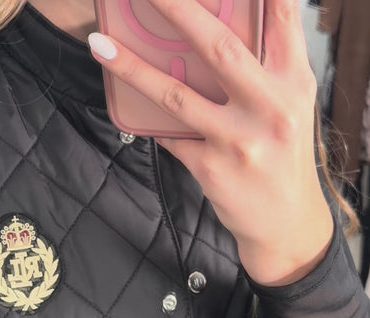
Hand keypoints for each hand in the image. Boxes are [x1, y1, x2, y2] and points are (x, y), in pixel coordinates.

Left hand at [88, 0, 333, 285]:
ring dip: (132, 68)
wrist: (284, 220)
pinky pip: (170, 136)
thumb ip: (267, 70)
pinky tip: (132, 108)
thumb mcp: (291, 107)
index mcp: (293, 83)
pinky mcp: (211, 167)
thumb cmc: (284, 158)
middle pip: (220, 48)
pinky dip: (151, 121)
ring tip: (100, 45)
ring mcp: (238, 140)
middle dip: (179, 9)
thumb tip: (224, 33)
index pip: (281, 19)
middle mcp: (270, 107)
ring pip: (176, 96)